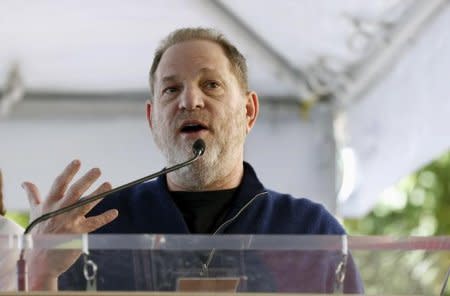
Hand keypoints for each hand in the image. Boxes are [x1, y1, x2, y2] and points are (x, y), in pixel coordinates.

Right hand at [22, 160, 118, 289]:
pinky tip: (115, 212)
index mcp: (49, 204)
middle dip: (87, 180)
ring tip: (108, 184)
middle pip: (75, 192)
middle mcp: (59, 211)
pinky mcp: (78, 234)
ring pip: (85, 204)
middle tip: (98, 170)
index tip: (78, 161)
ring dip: (98, 194)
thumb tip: (25, 183)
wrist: (40, 262)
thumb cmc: (38, 234)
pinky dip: (105, 217)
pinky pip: (94, 223)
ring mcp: (69, 222)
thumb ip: (33, 196)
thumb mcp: (34, 213)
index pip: (59, 184)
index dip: (69, 172)